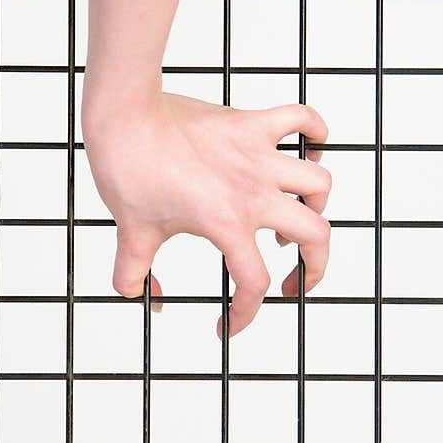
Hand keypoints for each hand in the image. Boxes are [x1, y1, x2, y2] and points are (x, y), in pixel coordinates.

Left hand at [80, 90, 331, 337]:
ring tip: (296, 216)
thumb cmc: (128, 170)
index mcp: (226, 224)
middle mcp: (252, 192)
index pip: (254, 283)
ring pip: (318, 182)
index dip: (244, 315)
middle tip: (293, 280)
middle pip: (315, 236)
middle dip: (313, 267)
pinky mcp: (252, 124)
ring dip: (315, 206)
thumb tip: (139, 296)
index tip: (228, 326)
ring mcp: (258, 155)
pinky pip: (303, 120)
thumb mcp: (132, 232)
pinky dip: (316, 133)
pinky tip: (310, 149)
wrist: (124, 116)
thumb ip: (134, 273)